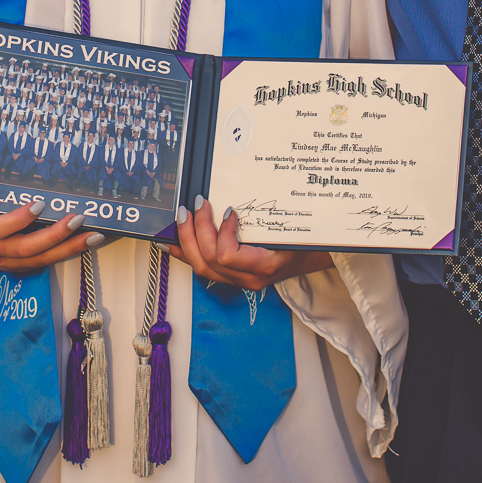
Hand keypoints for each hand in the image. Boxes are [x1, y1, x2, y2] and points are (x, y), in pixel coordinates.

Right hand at [0, 200, 101, 277]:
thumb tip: (21, 154)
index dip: (19, 219)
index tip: (39, 204)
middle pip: (24, 248)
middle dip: (53, 235)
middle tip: (77, 219)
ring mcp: (6, 262)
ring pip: (39, 260)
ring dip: (68, 248)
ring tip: (92, 235)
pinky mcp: (18, 268)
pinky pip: (44, 263)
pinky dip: (66, 253)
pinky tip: (85, 243)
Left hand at [169, 196, 333, 290]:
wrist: (311, 257)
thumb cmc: (302, 240)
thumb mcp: (289, 228)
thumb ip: (262, 219)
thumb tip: (232, 201)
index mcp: (263, 266)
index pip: (227, 255)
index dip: (222, 232)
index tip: (230, 211)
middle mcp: (248, 278)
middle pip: (208, 260)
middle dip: (196, 230)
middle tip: (196, 205)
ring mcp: (238, 281)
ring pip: (201, 267)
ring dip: (187, 239)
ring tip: (183, 217)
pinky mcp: (231, 278)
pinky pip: (202, 269)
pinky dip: (185, 254)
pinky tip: (170, 243)